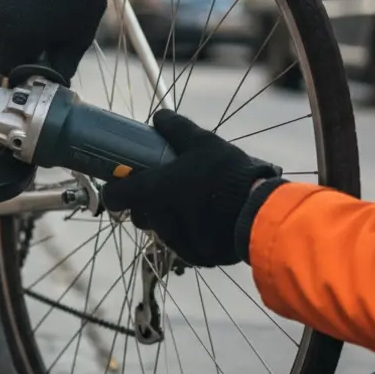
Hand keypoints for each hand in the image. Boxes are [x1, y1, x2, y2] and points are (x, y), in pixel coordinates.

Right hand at [0, 0, 124, 81]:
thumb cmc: (82, 0)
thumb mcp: (77, 41)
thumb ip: (62, 68)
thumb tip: (55, 85)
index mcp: (19, 38)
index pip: (4, 65)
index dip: (17, 65)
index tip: (30, 58)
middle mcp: (1, 19)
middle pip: (2, 42)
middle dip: (17, 40)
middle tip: (39, 30)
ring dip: (13, 19)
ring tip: (37, 7)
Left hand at [102, 110, 281, 267]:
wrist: (259, 212)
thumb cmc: (225, 174)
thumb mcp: (202, 142)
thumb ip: (177, 129)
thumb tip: (159, 116)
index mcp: (154, 192)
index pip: (115, 196)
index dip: (115, 189)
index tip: (124, 183)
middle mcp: (160, 220)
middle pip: (140, 215)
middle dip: (148, 205)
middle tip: (169, 191)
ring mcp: (178, 242)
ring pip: (164, 231)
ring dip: (172, 220)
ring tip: (196, 204)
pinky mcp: (197, 257)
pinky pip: (186, 246)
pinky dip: (192, 235)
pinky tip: (210, 221)